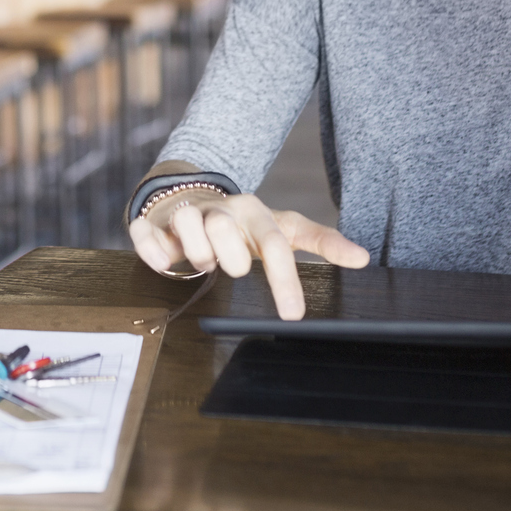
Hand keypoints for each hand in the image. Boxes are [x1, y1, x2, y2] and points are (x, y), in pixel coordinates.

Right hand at [128, 189, 369, 319]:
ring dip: (195, 253)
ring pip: (187, 226)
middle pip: (225, 231)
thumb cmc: (244, 224)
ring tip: (201, 261)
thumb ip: (321, 241)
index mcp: (255, 212)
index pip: (275, 245)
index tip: (293, 315)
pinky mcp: (153, 222)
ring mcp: (185, 211)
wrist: (191, 195)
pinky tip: (165, 261)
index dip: (284, 280)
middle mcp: (220, 208)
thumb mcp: (282, 227)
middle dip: (229, 258)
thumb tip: (363, 258)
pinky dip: (155, 252)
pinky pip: (147, 236)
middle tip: (227, 267)